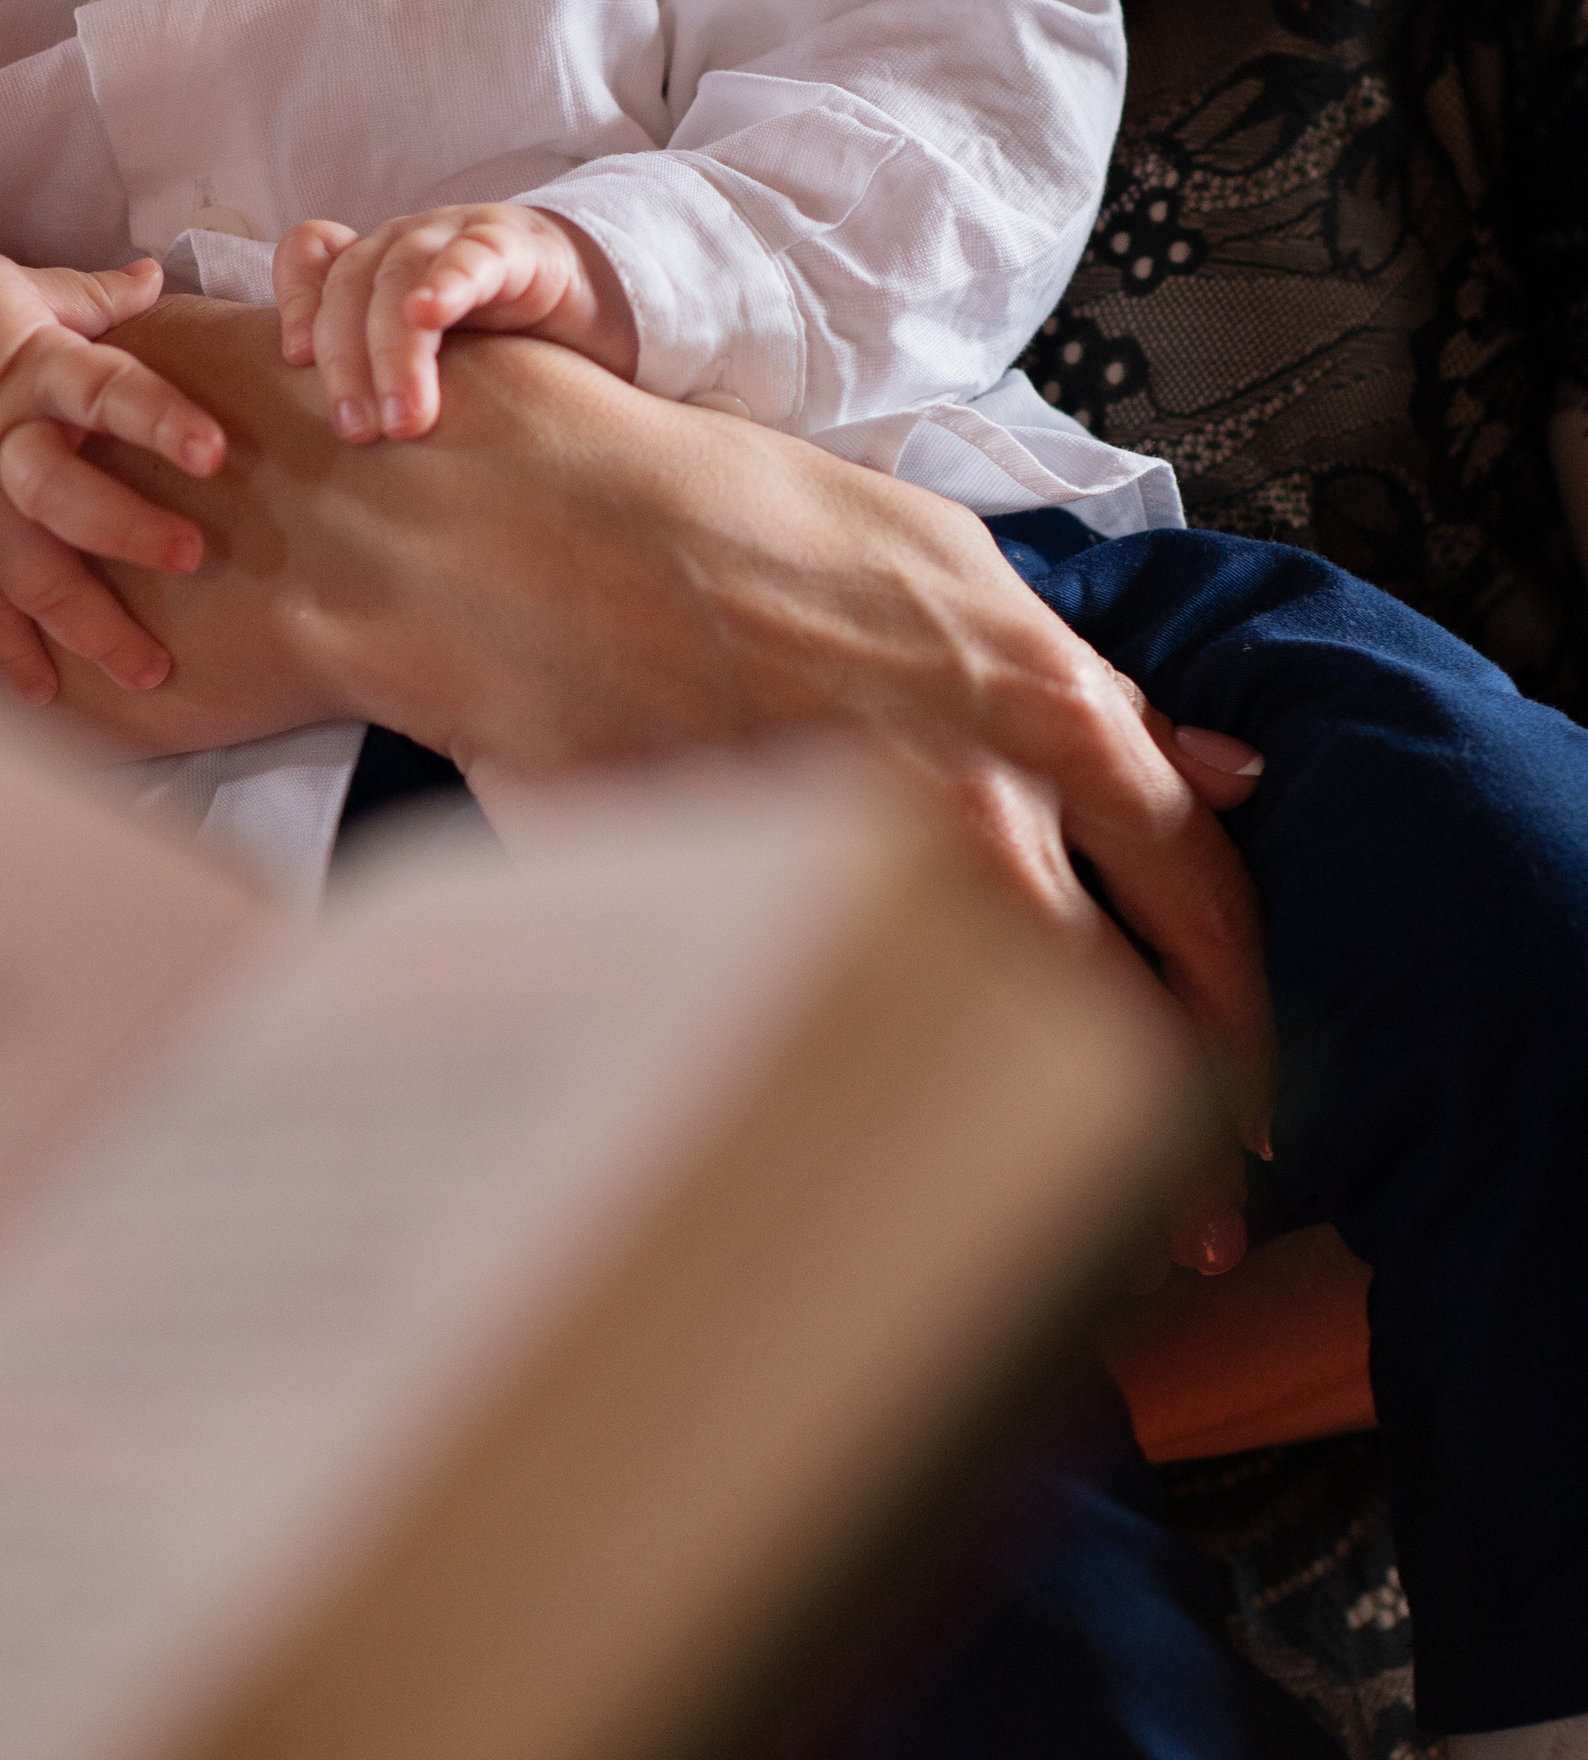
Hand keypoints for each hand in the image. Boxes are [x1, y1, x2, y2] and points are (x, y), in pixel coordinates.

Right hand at [0, 249, 226, 704]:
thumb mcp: (4, 285)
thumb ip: (87, 298)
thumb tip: (154, 277)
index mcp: (36, 370)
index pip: (110, 393)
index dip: (162, 421)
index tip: (216, 451)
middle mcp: (4, 447)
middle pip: (69, 502)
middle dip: (131, 533)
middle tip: (192, 558)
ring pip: (32, 577)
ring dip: (92, 628)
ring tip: (150, 671)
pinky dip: (9, 654)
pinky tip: (46, 692)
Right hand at [17, 320, 1275, 1258]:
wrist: (513, 534)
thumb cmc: (706, 521)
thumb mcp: (931, 561)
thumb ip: (1082, 687)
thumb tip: (1212, 768)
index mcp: (1042, 709)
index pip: (1207, 900)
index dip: (1241, 1016)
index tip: (1244, 1092)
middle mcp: (974, 806)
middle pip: (1122, 1023)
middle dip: (1164, 1145)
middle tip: (1180, 1226)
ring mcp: (854, 884)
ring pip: (990, 1073)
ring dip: (1022, 1168)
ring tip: (1030, 1238)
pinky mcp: (739, 936)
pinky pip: (833, 1072)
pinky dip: (865, 1142)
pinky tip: (869, 1190)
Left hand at [275, 203, 635, 438]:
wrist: (599, 313)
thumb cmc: (500, 354)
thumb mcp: (427, 369)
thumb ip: (373, 389)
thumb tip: (322, 470)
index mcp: (374, 269)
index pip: (313, 256)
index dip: (296, 299)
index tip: (292, 362)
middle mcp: (407, 245)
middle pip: (350, 282)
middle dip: (344, 358)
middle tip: (357, 432)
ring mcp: (458, 238)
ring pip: (400, 275)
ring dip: (394, 349)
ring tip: (404, 419)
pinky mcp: (516, 247)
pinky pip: (472, 256)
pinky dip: (445, 282)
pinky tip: (430, 315)